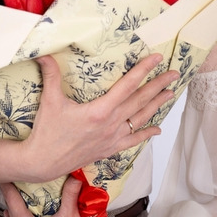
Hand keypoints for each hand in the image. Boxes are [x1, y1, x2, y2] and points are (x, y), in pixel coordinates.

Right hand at [22, 53, 177, 181]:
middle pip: (140, 101)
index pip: (127, 85)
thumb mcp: (49, 100)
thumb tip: (44, 52)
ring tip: (170, 94)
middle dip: (158, 85)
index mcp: (99, 110)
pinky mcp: (109, 149)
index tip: (156, 59)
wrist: (42, 163)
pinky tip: (157, 130)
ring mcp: (112, 138)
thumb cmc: (46, 131)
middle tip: (174, 74)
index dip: (143, 70)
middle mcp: (110, 124)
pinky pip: (133, 141)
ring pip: (140, 119)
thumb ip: (51, 74)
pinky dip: (146, 134)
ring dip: (156, 105)